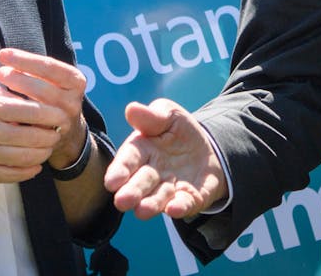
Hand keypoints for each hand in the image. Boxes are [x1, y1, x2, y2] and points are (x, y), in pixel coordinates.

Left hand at [0, 47, 89, 169]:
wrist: (69, 132)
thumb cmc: (54, 97)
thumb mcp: (54, 81)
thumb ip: (35, 70)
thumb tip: (5, 58)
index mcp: (75, 81)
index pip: (49, 67)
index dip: (24, 60)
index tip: (3, 54)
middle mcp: (73, 102)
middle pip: (43, 89)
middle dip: (18, 79)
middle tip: (0, 73)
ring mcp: (64, 122)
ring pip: (37, 110)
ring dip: (13, 99)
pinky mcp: (51, 139)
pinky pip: (29, 128)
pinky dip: (12, 118)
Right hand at [0, 92, 64, 186]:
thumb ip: (5, 106)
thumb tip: (36, 109)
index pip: (33, 110)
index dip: (52, 115)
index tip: (60, 116)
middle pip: (34, 135)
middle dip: (51, 136)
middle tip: (57, 135)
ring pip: (27, 156)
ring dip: (43, 155)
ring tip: (47, 151)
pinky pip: (13, 175)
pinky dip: (28, 172)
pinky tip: (34, 167)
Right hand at [104, 99, 226, 219]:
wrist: (208, 148)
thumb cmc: (178, 131)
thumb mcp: (169, 115)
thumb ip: (152, 116)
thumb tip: (131, 109)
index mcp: (142, 150)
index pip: (128, 160)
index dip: (119, 170)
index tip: (112, 182)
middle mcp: (153, 174)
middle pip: (141, 183)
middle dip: (132, 192)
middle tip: (122, 201)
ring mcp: (171, 188)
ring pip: (159, 198)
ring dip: (151, 205)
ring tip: (142, 211)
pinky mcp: (190, 198)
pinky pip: (185, 203)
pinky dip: (180, 207)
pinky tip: (174, 209)